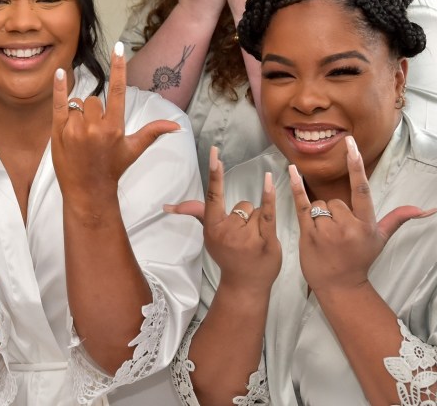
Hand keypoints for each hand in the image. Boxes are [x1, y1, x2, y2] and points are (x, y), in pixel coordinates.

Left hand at [51, 44, 179, 207]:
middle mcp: (95, 126)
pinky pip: (59, 104)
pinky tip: (59, 72)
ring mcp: (75, 129)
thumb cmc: (112, 169)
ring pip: (78, 104)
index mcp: (115, 127)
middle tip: (94, 131)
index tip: (119, 47)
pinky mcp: (58, 131)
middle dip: (95, 110)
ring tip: (81, 134)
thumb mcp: (133, 149)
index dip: (119, 67)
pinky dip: (59, 88)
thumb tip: (176, 125)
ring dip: (79, 113)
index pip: (119, 90)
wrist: (88, 191)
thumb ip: (153, 132)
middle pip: (95, 99)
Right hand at [167, 147, 280, 294]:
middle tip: (244, 238)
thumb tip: (168, 206)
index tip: (215, 152)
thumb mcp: (210, 235)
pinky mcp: (265, 241)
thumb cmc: (227, 256)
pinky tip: (269, 181)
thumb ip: (196, 213)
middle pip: (242, 204)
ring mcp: (246, 237)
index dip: (214, 173)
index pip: (213, 196)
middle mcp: (227, 232)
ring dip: (257, 222)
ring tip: (255, 241)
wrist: (245, 285)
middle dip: (245, 216)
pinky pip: (267, 212)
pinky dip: (269, 197)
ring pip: (255, 210)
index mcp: (213, 228)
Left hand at [291, 136, 435, 293]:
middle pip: (335, 200)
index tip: (350, 143)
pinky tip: (291, 169)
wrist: (340, 286)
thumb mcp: (381, 239)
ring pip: (318, 204)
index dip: (356, 165)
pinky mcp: (308, 234)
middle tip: (336, 234)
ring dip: (318, 215)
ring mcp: (326, 231)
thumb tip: (428, 209)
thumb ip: (398, 218)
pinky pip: (300, 205)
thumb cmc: (360, 259)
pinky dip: (295, 187)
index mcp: (366, 224)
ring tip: (324, 237)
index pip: (361, 189)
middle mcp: (347, 226)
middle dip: (334, 212)